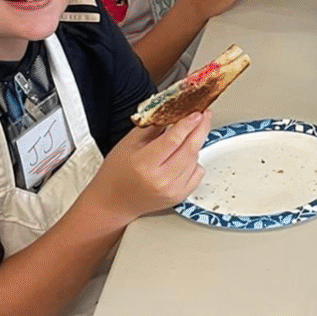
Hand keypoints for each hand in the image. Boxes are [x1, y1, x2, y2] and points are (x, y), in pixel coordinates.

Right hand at [87, 110, 209, 222]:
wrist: (112, 202)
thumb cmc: (116, 173)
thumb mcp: (128, 143)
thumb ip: (153, 127)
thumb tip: (174, 112)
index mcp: (144, 164)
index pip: (174, 140)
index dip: (188, 124)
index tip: (196, 112)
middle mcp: (160, 180)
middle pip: (190, 149)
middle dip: (200, 128)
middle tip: (204, 116)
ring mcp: (171, 191)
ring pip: (195, 160)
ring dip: (196, 144)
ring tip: (189, 135)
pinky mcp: (179, 197)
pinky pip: (197, 173)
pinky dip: (195, 162)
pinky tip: (185, 156)